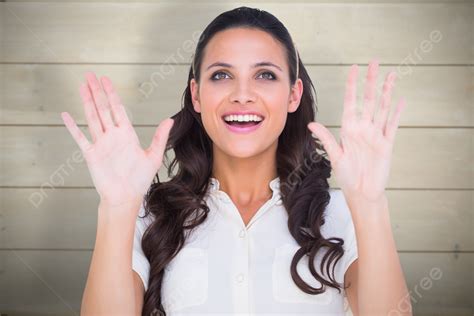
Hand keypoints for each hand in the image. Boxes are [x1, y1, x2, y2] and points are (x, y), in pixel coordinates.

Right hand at [61, 72, 173, 207]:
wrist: (125, 197)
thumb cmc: (140, 180)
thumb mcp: (153, 157)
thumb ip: (160, 137)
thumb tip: (170, 120)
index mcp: (127, 134)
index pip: (118, 109)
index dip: (112, 94)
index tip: (107, 80)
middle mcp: (112, 136)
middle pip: (103, 108)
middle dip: (97, 91)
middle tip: (90, 75)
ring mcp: (100, 143)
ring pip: (92, 117)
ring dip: (87, 101)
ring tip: (82, 86)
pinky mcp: (91, 154)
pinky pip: (80, 137)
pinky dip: (72, 126)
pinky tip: (66, 115)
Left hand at [307, 59, 405, 202]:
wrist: (362, 192)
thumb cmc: (347, 175)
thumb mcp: (335, 156)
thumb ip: (326, 138)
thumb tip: (311, 124)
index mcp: (349, 128)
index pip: (352, 101)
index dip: (353, 85)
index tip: (354, 68)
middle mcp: (363, 128)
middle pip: (369, 100)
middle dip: (371, 81)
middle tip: (374, 62)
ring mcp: (376, 134)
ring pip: (383, 108)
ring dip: (387, 92)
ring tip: (391, 75)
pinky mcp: (387, 144)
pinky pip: (393, 125)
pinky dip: (397, 113)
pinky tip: (401, 100)